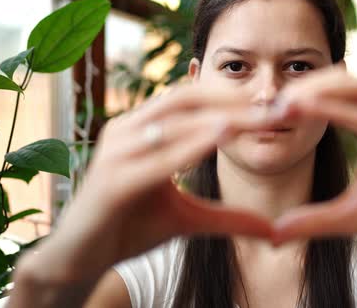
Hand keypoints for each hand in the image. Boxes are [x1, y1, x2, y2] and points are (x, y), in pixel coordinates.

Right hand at [27, 83, 273, 279]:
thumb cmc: (131, 227)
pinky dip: (188, 147)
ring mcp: (115, 153)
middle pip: (186, 101)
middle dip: (232, 102)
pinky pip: (155, 160)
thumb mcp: (189, 219)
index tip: (273, 106)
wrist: (81, 258)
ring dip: (219, 118)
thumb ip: (229, 217)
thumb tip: (273, 230)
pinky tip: (220, 139)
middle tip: (275, 107)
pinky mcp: (110, 182)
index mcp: (142, 129)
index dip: (233, 99)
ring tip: (257, 117)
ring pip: (172, 123)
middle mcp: (127, 130)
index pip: (192, 100)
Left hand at [270, 68, 356, 253]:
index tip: (270, 111)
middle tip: (273, 103)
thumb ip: (315, 219)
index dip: (303, 99)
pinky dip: (348, 112)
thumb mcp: (353, 216)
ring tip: (289, 102)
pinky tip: (317, 111)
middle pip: (347, 84)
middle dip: (308, 88)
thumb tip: (274, 232)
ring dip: (324, 92)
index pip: (338, 97)